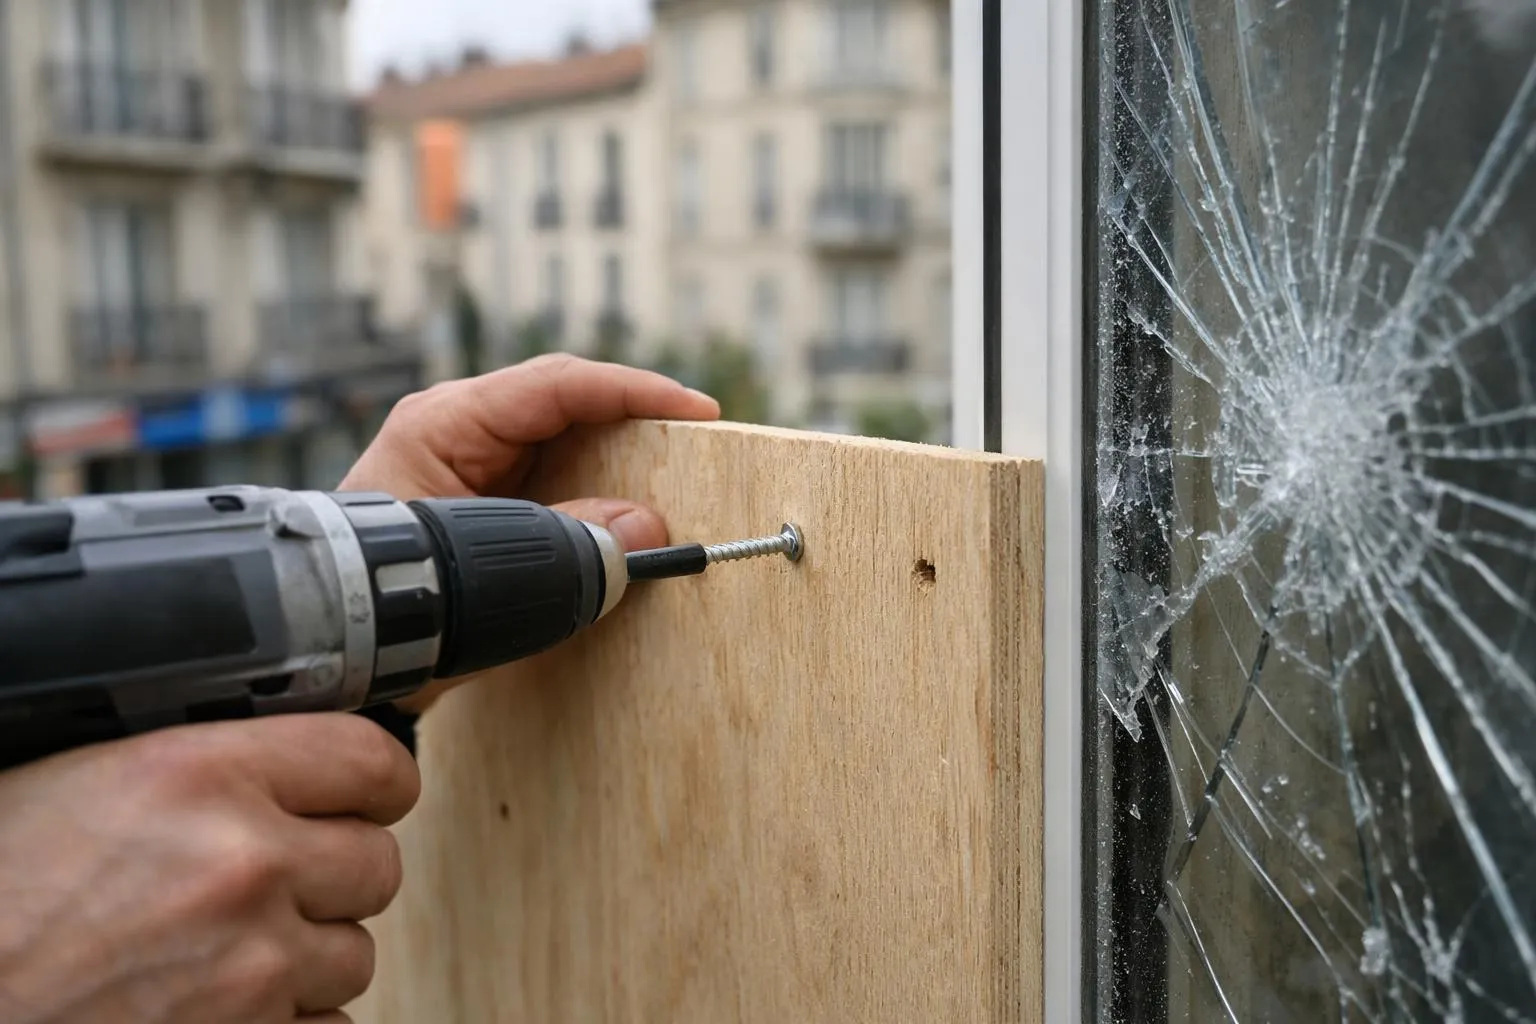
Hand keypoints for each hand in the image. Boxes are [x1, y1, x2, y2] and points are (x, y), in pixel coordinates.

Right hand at [0, 714, 418, 1022]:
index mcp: (199, 777)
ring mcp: (250, 971)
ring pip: (355, 955)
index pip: (371, 760)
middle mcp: (243, 867)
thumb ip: (197, 769)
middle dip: (333, 874)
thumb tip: (279, 759)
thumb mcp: (79, 785)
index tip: (371, 795)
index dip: (376, 782)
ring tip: (224, 953)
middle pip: (377, 864)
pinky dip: (287, 1023)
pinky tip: (221, 1008)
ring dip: (307, 955)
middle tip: (275, 882)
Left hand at [341, 355, 719, 710]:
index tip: (696, 411)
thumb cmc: (393, 600)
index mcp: (447, 423)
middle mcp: (460, 429)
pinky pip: (555, 480)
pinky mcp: (483, 497)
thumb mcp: (484, 572)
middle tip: (695, 451)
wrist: (337, 649)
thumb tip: (646, 528)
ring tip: (673, 484)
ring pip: (567, 442)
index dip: (633, 393)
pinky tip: (627, 518)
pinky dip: (595, 495)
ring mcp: (470, 461)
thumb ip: (567, 547)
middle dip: (635, 427)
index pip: (558, 385)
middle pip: (569, 406)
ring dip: (618, 464)